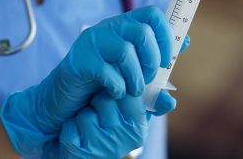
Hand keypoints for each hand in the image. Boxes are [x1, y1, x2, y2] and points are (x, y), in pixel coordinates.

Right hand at [0, 6, 172, 156]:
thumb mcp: (136, 77)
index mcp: (125, 26)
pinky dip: (118, 87)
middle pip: (143, 32)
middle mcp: (109, 28)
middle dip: (153, 61)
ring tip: (133, 91)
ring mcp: (92, 42)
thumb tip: (185, 56)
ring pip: (126, 51)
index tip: (167, 60)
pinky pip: (107, 71)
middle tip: (148, 79)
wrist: (66, 99)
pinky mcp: (80, 60)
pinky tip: (116, 93)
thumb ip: (159, 70)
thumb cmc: (105, 85)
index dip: (166, 35)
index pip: (153, 14)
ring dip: (137, 77)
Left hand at [43, 90, 175, 158]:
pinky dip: (71, 127)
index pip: (127, 93)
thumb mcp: (133, 115)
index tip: (115, 97)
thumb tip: (171, 102)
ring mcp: (101, 148)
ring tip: (90, 124)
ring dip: (84, 115)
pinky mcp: (79, 153)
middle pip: (104, 99)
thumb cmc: (111, 126)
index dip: (116, 90)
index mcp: (138, 128)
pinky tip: (78, 134)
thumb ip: (151, 102)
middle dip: (98, 101)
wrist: (86, 154)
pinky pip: (71, 128)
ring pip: (86, 114)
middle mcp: (124, 140)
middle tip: (101, 113)